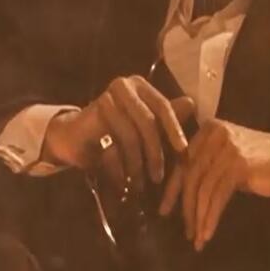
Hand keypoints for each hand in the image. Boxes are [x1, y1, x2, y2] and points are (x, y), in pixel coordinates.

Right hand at [43, 75, 191, 191]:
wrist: (76, 139)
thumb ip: (166, 119)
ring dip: (136, 164)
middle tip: (157, 178)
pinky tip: (121, 182)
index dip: (174, 130)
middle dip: (155, 153)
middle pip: (148, 122)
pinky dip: (118, 167)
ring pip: (130, 135)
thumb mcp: (145, 129)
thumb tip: (192, 105)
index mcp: (141, 86)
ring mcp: (107, 97)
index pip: (163, 107)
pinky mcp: (92, 114)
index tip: (183, 153)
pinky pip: (111, 144)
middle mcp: (125, 85)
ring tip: (138, 184)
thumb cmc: (115, 133)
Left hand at [158, 120, 269, 251]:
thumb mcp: (225, 159)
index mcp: (207, 131)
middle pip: (191, 176)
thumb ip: (205, 168)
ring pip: (203, 188)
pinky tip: (209, 231)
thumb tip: (181, 197)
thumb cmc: (256, 162)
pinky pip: (218, 195)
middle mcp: (214, 135)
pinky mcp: (239, 164)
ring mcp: (227, 149)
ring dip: (199, 217)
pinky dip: (211, 216)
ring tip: (198, 237)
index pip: (182, 162)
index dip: (172, 189)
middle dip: (186, 208)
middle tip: (186, 231)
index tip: (164, 211)